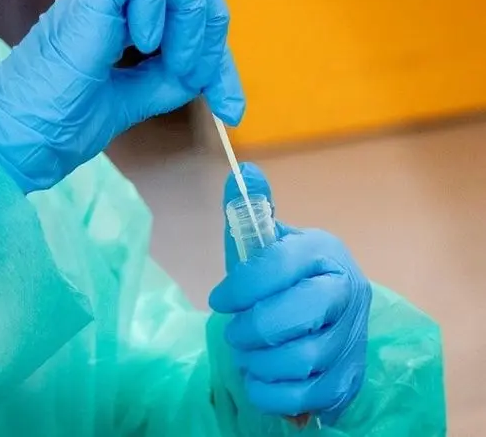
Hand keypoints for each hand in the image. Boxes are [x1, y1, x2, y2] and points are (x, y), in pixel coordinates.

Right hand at [0, 0, 244, 192]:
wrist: (12, 144)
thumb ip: (162, 82)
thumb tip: (205, 72)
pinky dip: (154, 8)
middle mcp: (110, 7)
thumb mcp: (126, 105)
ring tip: (171, 60)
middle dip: (212, 23)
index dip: (219, 55)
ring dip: (189, 13)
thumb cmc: (54, 129)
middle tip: (200, 74)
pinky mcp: (84, 5)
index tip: (232, 107)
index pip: (186, 11)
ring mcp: (95, 2)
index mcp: (118, 26)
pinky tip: (141, 46)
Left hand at [208, 163, 371, 422]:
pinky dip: (273, 394)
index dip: (242, 286)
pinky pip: (309, 397)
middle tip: (233, 332)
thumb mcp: (264, 240)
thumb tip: (243, 172)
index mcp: (324, 252)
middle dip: (252, 330)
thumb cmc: (282, 275)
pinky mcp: (349, 377)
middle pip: (296, 317)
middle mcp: (347, 292)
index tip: (218, 298)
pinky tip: (258, 380)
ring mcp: (353, 338)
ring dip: (259, 362)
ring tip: (245, 354)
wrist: (323, 311)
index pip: (280, 265)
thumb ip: (250, 210)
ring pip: (302, 361)